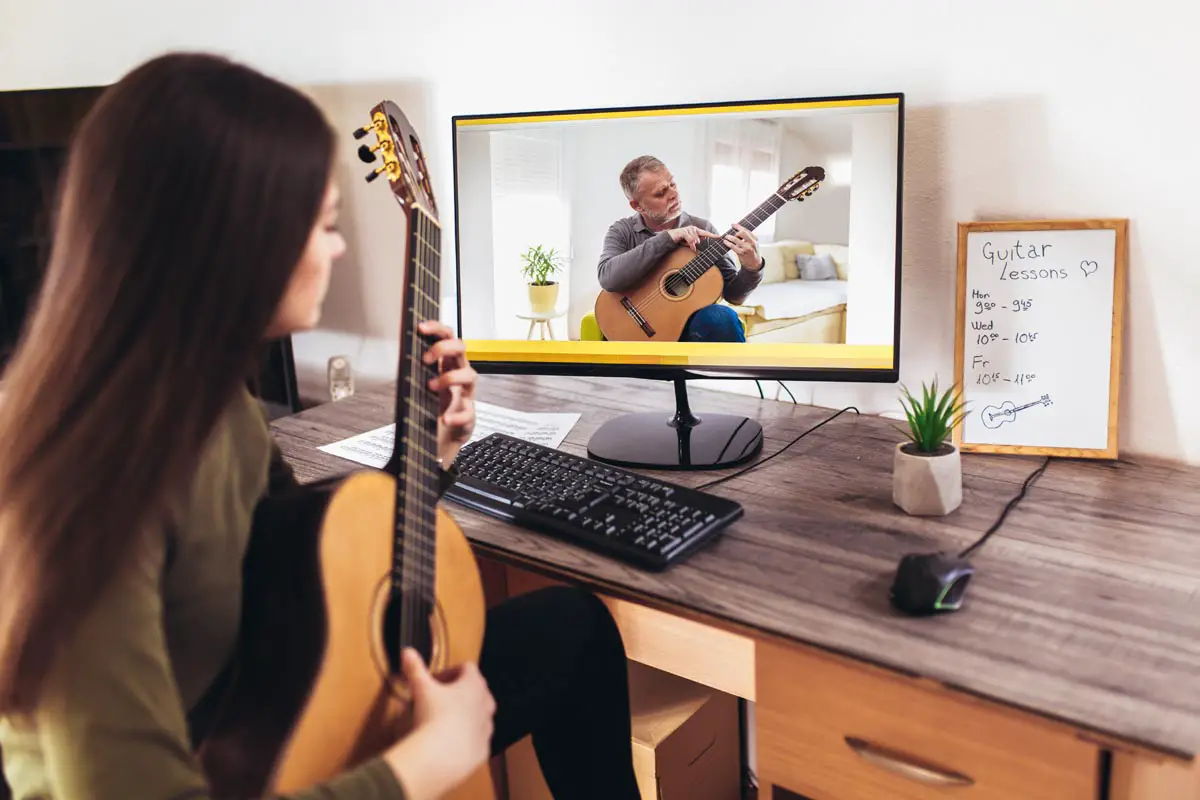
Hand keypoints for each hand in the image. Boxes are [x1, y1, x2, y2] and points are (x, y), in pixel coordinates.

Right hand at [385, 649, 495, 799]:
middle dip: (461, 692)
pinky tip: (450, 742)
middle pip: (478, 690)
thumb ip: (415, 668)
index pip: (468, 668)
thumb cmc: (433, 717)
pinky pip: (478, 740)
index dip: (450, 671)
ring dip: (466, 715)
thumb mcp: (421, 688)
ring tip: (445, 721)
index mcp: (474, 685)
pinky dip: (467, 738)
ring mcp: (486, 728)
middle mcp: (486, 705)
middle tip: (441, 699)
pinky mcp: (483, 750)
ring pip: (480, 716)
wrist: (438, 756)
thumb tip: (407, 651)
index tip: (435, 681)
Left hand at [420, 320, 476, 466]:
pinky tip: (444, 419)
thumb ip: (413, 370)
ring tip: (431, 387)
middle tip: (426, 358)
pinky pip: (468, 412)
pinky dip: (456, 415)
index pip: (447, 337)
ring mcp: (465, 394)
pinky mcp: (468, 415)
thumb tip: (396, 354)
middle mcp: (458, 374)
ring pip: (470, 375)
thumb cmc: (431, 408)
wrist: (442, 438)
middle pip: (461, 348)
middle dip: (443, 348)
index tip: (421, 327)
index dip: (436, 329)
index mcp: (446, 364)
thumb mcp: (419, 385)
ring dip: (449, 378)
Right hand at [666, 225, 718, 251]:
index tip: (720, 237)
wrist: (671, 237)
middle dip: (695, 243)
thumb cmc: (681, 239)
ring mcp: (689, 229)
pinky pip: (690, 239)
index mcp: (696, 231)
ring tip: (687, 244)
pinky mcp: (684, 231)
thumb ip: (696, 240)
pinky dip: (690, 244)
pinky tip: (689, 246)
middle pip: (699, 238)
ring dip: (691, 244)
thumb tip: (701, 240)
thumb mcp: (690, 241)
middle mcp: (693, 228)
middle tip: (691, 246)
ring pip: (695, 240)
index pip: (706, 233)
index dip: (713, 235)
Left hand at [724, 223, 760, 269]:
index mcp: (755, 239)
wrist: (755, 264)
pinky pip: (733, 246)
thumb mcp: (753, 244)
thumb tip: (738, 229)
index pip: (746, 230)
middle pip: (742, 233)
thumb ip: (747, 237)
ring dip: (729, 237)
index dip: (738, 226)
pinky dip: (728, 243)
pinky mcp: (741, 253)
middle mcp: (752, 242)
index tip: (733, 224)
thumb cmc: (752, 252)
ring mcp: (747, 248)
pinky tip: (725, 242)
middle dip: (735, 231)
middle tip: (730, 232)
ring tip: (726, 236)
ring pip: (736, 239)